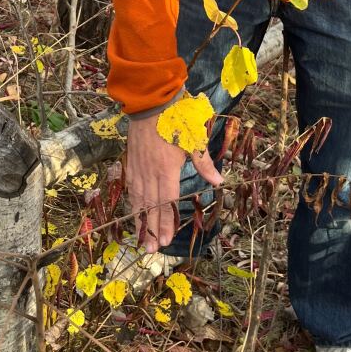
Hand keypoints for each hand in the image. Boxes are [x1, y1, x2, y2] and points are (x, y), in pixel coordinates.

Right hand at [126, 111, 222, 252]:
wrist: (150, 100)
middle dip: (151, 229)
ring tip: (140, 239)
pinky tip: (133, 212)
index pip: (166, 202)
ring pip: (138, 199)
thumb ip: (204, 163)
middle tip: (151, 250)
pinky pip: (131, 187)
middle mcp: (150, 172)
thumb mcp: (194, 139)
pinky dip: (132, 202)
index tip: (164, 241)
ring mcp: (138, 167)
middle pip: (150, 206)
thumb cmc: (176, 118)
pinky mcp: (131, 161)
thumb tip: (218, 182)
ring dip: (139, 220)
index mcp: (167, 169)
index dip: (165, 223)